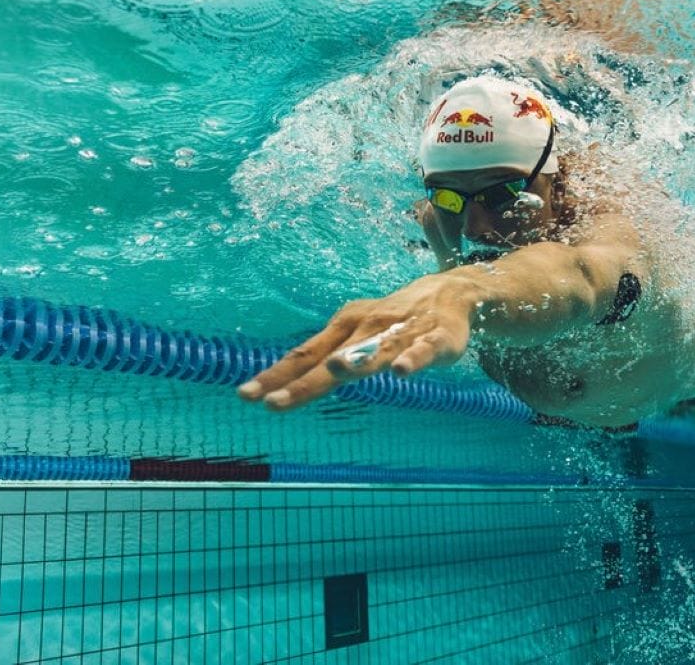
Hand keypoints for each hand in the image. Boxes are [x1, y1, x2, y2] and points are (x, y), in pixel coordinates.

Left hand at [237, 275, 475, 410]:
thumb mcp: (355, 334)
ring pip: (375, 349)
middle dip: (302, 383)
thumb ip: (326, 358)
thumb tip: (281, 382)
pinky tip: (402, 371)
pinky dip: (413, 358)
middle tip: (272, 403)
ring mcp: (401, 331)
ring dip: (356, 360)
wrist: (450, 291)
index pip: (303, 355)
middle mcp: (366, 327)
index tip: (245, 395)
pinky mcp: (436, 337)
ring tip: (336, 370)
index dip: (275, 376)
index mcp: (344, 328)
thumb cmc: (393, 319)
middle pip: (331, 359)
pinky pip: (424, 349)